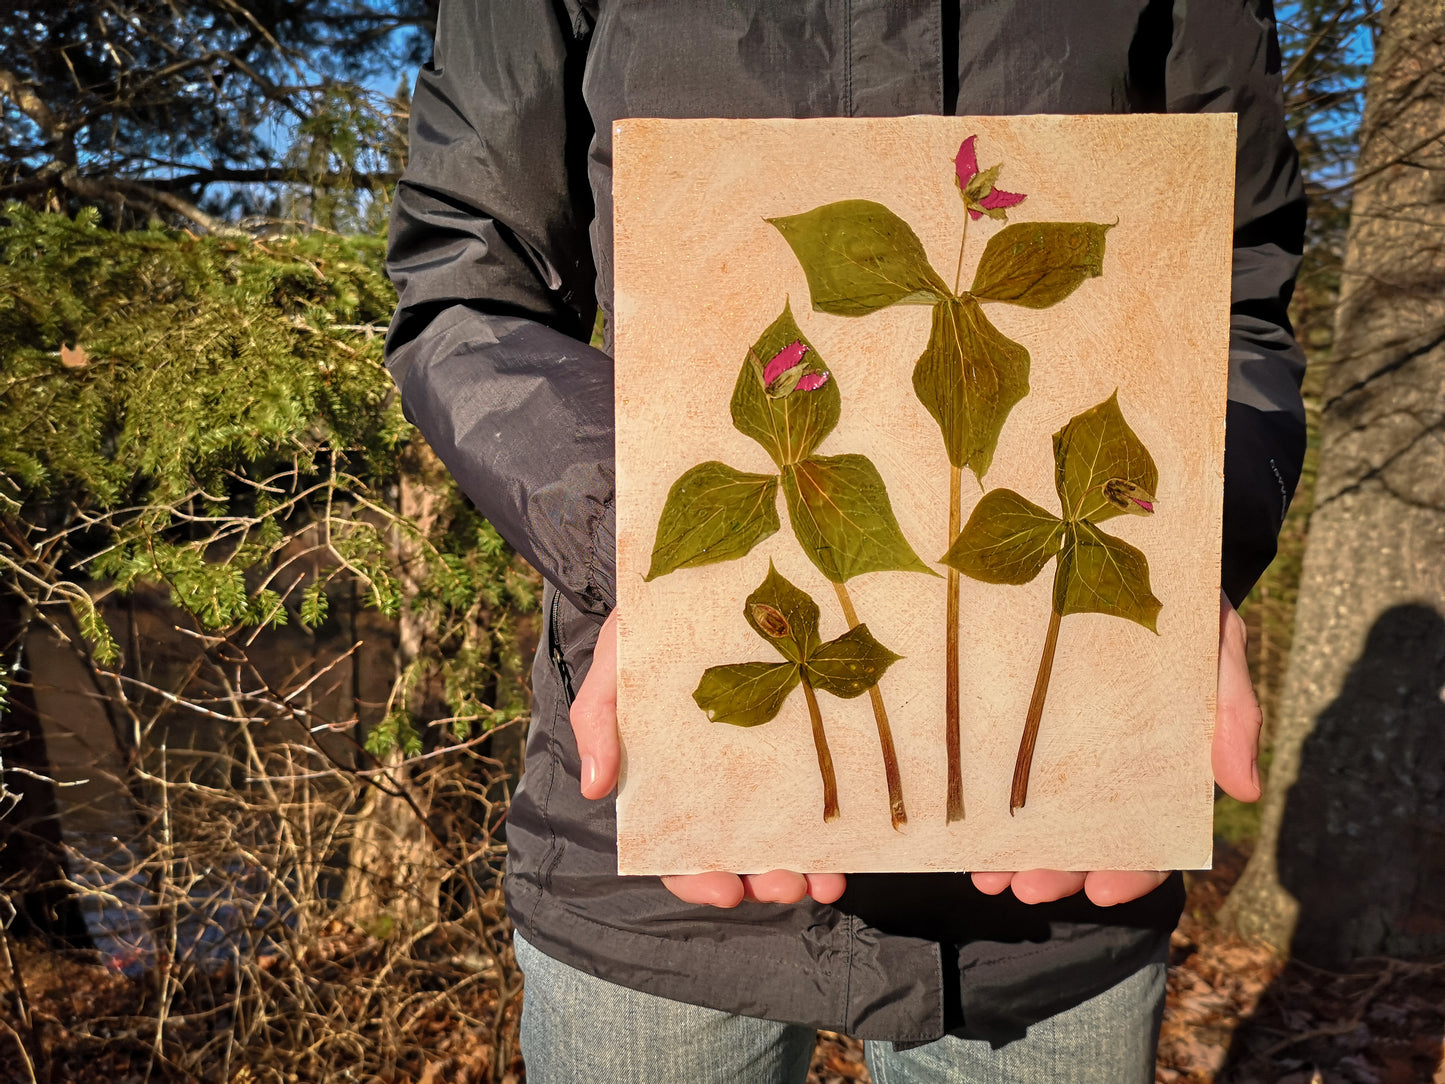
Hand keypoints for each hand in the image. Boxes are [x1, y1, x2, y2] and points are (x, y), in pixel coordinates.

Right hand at [569, 609, 847, 908]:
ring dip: (803, 872)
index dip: (697, 881)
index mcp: (666, 785)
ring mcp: (760, 770)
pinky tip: (849, 850)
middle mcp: (716, 789)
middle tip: (788, 886)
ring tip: (825, 883)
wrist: (691, 584)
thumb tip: (595, 788)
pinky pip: (816, 798)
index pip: (675, 852)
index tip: (727, 890)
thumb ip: (596, 722)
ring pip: (780, 841)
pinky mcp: (797, 745)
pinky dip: (832, 834)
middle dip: (763, 883)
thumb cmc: (644, 636)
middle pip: (736, 858)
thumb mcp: (613, 671)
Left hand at [971, 590, 1262, 906]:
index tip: (1102, 892)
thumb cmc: (1185, 599)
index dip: (1133, 870)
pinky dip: (980, 802)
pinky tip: (957, 828)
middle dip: (1056, 871)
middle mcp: (1106, 760)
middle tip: (1024, 887)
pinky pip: (994, 765)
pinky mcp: (1013, 713)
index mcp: (1159, 758)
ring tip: (985, 876)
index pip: (1154, 833)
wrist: (1130, 539)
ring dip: (1012, 854)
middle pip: (1085, 837)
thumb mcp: (1219, 643)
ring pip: (1037, 816)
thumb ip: (1232, 710)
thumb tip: (1241, 791)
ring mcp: (1057, 740)